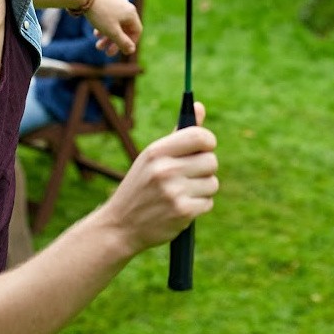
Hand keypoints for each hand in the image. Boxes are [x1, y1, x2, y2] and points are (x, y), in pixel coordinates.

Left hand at [87, 0, 141, 56]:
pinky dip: (105, 27)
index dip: (131, 43)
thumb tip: (132, 50)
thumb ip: (123, 42)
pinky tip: (96, 33)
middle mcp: (127, 7)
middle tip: (107, 53)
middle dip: (115, 43)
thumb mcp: (112, 32)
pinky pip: (110, 18)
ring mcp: (117, 3)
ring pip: (116, 25)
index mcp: (131, 13)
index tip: (122, 52)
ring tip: (98, 46)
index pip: (137, 31)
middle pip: (125, 29)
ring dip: (108, 37)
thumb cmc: (100, 14)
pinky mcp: (108, 2)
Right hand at [100, 102, 216, 255]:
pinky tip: (182, 207)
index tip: (204, 149)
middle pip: (211, 161)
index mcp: (157, 151)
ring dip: (203, 189)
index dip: (208, 142)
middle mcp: (165, 169)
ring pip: (212, 183)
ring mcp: (174, 192)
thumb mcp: (152, 157)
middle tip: (190, 175)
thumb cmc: (140, 186)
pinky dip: (199, 206)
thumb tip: (200, 107)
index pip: (199, 137)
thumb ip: (179, 134)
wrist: (120, 226)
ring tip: (183, 193)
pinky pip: (208, 203)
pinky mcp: (182, 212)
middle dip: (205, 169)